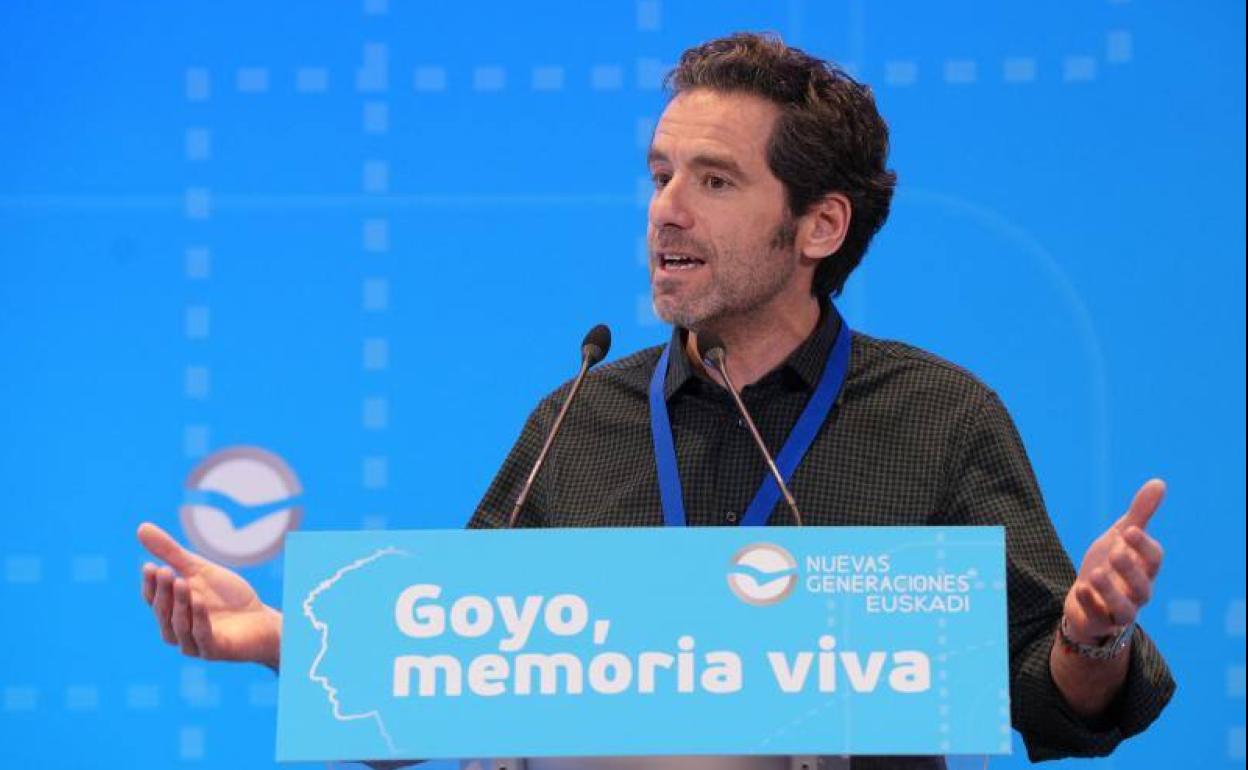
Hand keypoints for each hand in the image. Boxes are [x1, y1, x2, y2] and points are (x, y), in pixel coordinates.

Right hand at [137, 522, 281, 669]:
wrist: (261, 619)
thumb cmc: (228, 596)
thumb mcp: (199, 570)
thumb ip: (171, 553)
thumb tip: (141, 527)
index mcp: (172, 611)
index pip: (153, 599)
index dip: (150, 584)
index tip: (149, 565)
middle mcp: (178, 630)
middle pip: (164, 612)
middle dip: (164, 591)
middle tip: (165, 570)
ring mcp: (194, 643)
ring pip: (179, 626)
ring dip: (180, 603)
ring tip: (182, 582)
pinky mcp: (214, 651)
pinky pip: (202, 636)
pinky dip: (199, 619)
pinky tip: (199, 600)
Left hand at [1063, 479, 1165, 644]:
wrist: (1086, 597)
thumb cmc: (1110, 564)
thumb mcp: (1119, 536)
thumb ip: (1139, 514)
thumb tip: (1159, 482)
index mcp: (1143, 569)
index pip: (1153, 559)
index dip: (1143, 545)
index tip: (1129, 529)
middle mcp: (1136, 592)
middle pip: (1143, 586)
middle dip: (1131, 570)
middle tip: (1116, 552)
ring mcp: (1118, 610)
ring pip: (1125, 610)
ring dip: (1111, 592)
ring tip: (1096, 573)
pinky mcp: (1099, 621)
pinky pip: (1098, 617)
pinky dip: (1090, 604)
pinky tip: (1080, 587)